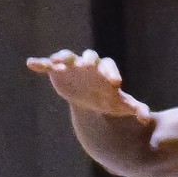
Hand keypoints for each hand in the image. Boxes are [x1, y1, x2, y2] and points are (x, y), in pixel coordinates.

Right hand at [26, 49, 151, 121]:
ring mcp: (72, 67)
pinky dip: (40, 63)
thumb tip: (146, 119)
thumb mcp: (122, 106)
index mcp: (105, 71)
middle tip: (86, 65)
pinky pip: (47, 65)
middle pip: (89, 57)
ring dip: (62, 58)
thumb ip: (135, 109)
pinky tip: (31, 64)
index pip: (108, 66)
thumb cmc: (109, 101)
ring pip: (67, 57)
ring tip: (56, 63)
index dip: (111, 73)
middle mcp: (89, 65)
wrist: (91, 101)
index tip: (114, 83)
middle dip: (88, 60)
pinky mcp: (57, 71)